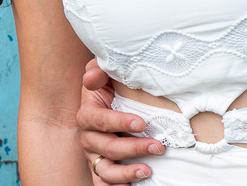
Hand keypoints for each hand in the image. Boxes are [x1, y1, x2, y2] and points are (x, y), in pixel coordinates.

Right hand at [78, 60, 163, 183]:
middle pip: (108, 148)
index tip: (142, 123)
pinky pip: (102, 182)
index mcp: (87, 114)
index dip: (120, 122)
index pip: (101, 120)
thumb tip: (92, 78)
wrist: (108, 99)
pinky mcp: (99, 167)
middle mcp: (88, 137)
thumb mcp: (104, 72)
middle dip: (134, 148)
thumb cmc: (109, 85)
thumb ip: (98, 71)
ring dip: (127, 173)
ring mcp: (93, 155)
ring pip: (105, 170)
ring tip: (147, 171)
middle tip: (158, 146)